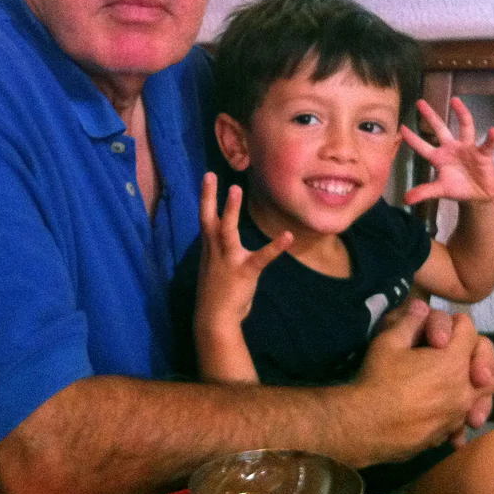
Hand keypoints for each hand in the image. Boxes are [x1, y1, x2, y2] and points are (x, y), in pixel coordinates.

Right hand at [195, 173, 291, 327]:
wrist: (214, 318)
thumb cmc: (217, 291)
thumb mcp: (214, 265)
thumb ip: (220, 248)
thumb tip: (225, 236)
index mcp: (210, 247)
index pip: (205, 217)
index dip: (207, 197)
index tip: (208, 177)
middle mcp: (215, 250)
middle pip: (208, 218)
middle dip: (209, 197)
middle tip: (211, 174)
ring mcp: (228, 260)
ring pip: (226, 231)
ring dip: (230, 211)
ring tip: (236, 190)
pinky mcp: (244, 272)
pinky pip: (261, 257)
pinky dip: (275, 247)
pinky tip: (287, 236)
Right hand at [347, 301, 493, 463]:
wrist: (366, 426)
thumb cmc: (377, 380)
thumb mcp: (389, 342)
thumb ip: (410, 321)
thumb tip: (422, 306)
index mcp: (453, 362)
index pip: (470, 332)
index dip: (455, 324)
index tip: (438, 330)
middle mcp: (465, 389)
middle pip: (493, 369)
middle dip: (481, 358)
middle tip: (459, 357)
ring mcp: (459, 414)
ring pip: (485, 397)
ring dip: (475, 386)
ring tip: (456, 383)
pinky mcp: (449, 431)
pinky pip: (466, 417)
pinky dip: (461, 410)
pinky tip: (441, 408)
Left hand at [401, 98, 493, 206]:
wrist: (478, 196)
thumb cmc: (458, 188)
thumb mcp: (440, 190)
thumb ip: (424, 192)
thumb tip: (405, 200)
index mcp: (439, 157)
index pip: (422, 146)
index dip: (412, 138)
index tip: (400, 128)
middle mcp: (452, 148)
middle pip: (439, 129)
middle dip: (430, 116)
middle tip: (419, 102)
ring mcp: (468, 148)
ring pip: (464, 127)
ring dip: (461, 114)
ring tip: (455, 101)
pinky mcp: (483, 154)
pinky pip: (487, 145)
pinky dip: (491, 139)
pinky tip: (493, 131)